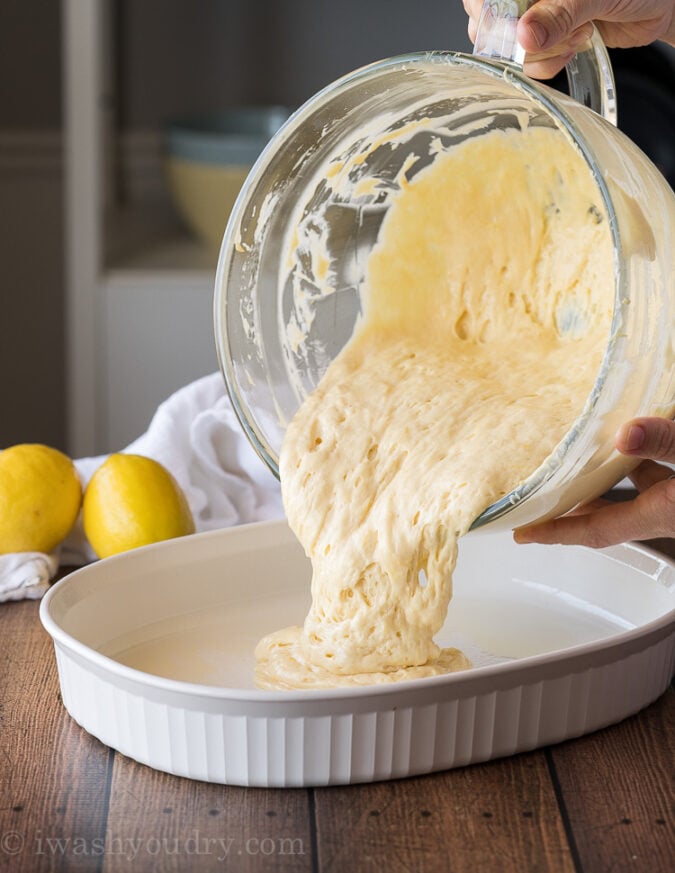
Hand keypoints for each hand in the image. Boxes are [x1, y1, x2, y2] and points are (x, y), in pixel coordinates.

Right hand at [463, 0, 674, 78]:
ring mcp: (536, 17)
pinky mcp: (548, 40)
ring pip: (511, 48)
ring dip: (544, 52)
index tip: (501, 28)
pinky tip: (575, 46)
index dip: (486, 12)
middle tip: (549, 34)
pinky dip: (551, 63)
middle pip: (492, 23)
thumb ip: (559, 13)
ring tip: (577, 34)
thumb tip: (524, 35)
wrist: (661, 5)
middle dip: (519, 38)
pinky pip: (532, 62)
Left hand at [514, 417, 674, 546]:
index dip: (557, 532)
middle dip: (568, 506)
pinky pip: (651, 477)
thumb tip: (624, 435)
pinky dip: (630, 462)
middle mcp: (666, 513)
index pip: (597, 529)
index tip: (523, 533)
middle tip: (535, 495)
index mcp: (662, 513)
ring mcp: (674, 501)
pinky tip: (623, 440)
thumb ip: (665, 443)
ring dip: (599, 477)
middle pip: (605, 515)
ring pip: (629, 494)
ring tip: (570, 458)